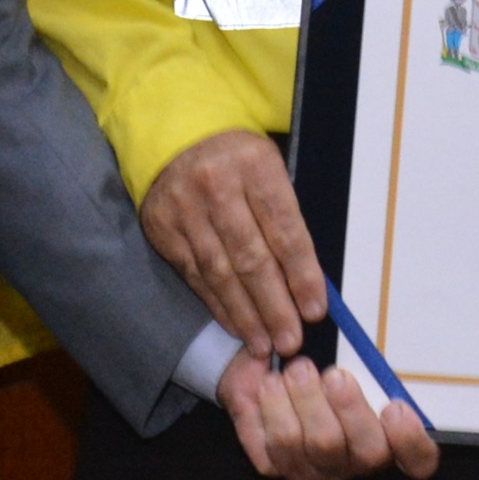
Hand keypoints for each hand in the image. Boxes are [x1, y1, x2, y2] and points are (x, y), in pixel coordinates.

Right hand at [143, 128, 326, 356]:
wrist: (178, 134)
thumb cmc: (239, 158)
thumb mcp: (271, 168)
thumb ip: (286, 217)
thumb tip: (309, 281)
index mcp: (256, 166)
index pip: (285, 229)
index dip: (302, 274)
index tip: (315, 310)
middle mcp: (217, 186)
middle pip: (251, 257)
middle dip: (274, 305)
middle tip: (291, 341)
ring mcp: (185, 209)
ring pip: (220, 273)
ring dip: (246, 315)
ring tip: (265, 344)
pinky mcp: (162, 229)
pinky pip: (195, 276)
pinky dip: (218, 305)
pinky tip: (236, 325)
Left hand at [220, 348, 439, 479]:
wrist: (265, 373)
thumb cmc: (319, 364)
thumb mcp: (345, 355)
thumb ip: (362, 354)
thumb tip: (366, 340)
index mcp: (387, 440)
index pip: (418, 461)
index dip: (410, 441)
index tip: (395, 407)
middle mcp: (354, 464)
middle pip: (367, 453)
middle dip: (351, 410)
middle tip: (335, 375)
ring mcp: (316, 471)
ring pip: (317, 448)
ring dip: (306, 403)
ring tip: (295, 369)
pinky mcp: (277, 468)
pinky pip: (275, 451)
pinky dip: (271, 413)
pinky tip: (269, 385)